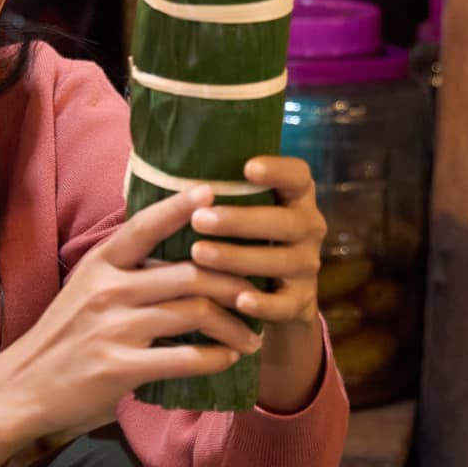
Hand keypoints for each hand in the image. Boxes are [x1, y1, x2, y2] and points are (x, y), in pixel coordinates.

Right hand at [0, 184, 264, 444]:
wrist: (22, 388)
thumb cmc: (63, 338)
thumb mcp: (85, 290)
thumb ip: (124, 273)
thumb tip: (175, 257)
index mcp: (100, 265)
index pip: (144, 227)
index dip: (179, 207)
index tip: (212, 192)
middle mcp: (107, 290)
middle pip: (189, 273)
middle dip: (233, 282)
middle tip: (258, 292)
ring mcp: (113, 329)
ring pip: (194, 313)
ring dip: (233, 325)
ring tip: (251, 335)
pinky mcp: (119, 368)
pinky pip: (183, 359)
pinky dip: (214, 358)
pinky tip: (227, 359)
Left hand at [186, 156, 325, 326]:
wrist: (276, 295)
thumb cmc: (243, 238)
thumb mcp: (242, 210)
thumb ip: (220, 189)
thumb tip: (158, 162)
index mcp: (295, 198)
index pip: (298, 176)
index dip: (278, 170)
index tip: (247, 167)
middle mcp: (308, 228)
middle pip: (285, 221)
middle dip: (240, 220)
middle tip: (199, 219)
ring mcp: (306, 265)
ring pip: (280, 261)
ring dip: (238, 257)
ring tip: (199, 254)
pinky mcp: (300, 301)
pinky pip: (285, 304)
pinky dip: (263, 304)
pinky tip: (238, 300)